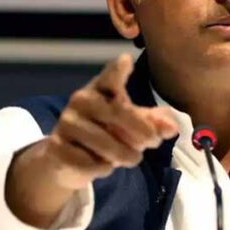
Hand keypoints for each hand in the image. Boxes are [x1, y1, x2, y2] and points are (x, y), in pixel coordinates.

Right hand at [6, 54, 177, 226]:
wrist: (66, 159)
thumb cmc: (106, 132)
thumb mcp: (132, 124)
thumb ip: (154, 123)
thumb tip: (172, 128)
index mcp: (100, 88)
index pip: (110, 77)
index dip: (118, 70)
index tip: (127, 60)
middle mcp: (80, 100)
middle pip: (120, 114)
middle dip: (143, 132)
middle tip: (153, 142)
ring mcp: (66, 123)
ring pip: (109, 145)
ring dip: (128, 156)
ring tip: (131, 158)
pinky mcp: (58, 147)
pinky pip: (92, 163)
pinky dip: (104, 168)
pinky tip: (102, 164)